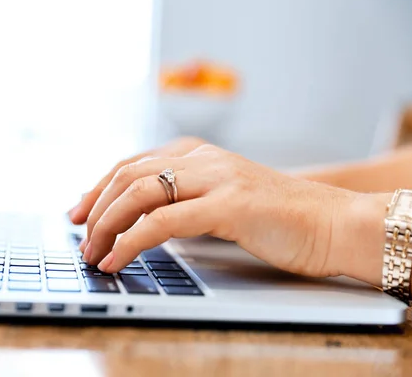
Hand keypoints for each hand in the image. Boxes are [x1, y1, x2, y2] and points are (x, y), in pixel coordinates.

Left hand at [76, 142, 366, 277]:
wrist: (333, 222)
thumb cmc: (278, 217)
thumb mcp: (221, 198)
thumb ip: (185, 199)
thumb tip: (141, 220)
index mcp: (199, 153)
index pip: (132, 163)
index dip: (98, 187)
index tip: (78, 211)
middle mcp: (203, 158)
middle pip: (128, 175)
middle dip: (96, 209)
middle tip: (79, 238)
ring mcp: (216, 178)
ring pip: (140, 193)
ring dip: (106, 225)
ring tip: (92, 252)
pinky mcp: (229, 205)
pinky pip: (164, 221)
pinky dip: (131, 241)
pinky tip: (117, 258)